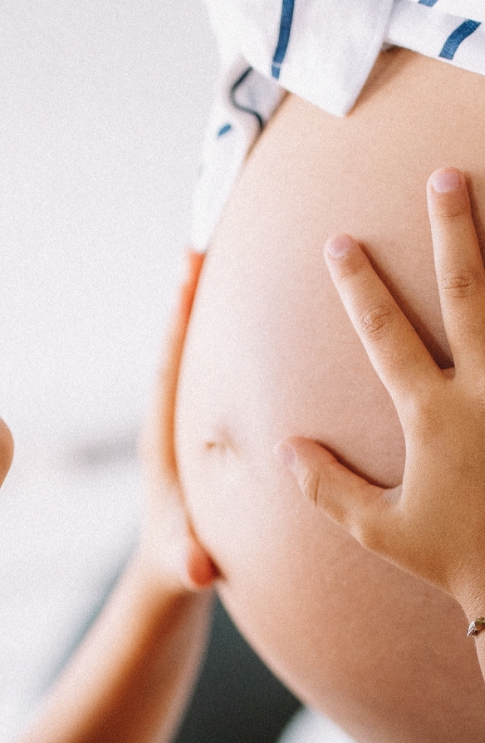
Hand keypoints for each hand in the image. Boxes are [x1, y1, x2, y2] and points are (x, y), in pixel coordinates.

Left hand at [136, 251, 217, 594]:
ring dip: (208, 307)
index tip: (186, 272)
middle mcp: (168, 420)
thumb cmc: (178, 561)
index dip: (177, 322)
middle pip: (180, 346)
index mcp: (161, 439)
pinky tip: (252, 311)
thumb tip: (194, 565)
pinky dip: (226, 337)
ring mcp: (184, 421)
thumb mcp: (185, 563)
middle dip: (191, 295)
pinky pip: (213, 370)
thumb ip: (188, 561)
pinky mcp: (202, 427)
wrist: (170, 566)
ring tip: (225, 249)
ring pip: (196, 354)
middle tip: (205, 234)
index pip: (168, 369)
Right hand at [278, 168, 484, 620]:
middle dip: (452, 231)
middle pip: (468, 293)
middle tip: (445, 176)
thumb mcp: (381, 531)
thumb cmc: (456, 556)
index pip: (387, 336)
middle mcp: (484, 393)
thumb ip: (329, 487)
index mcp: (434, 416)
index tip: (340, 242)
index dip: (360, 287)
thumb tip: (286, 448)